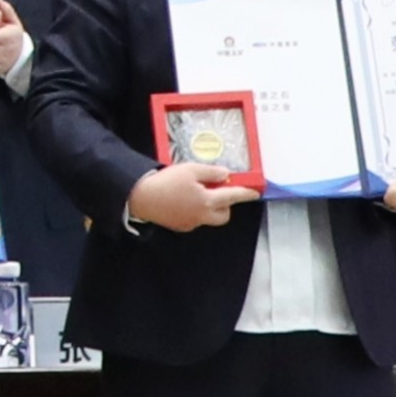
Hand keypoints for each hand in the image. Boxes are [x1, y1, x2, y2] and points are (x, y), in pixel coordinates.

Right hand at [127, 165, 241, 233]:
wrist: (140, 197)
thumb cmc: (166, 182)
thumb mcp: (190, 170)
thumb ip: (211, 172)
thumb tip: (225, 175)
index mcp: (208, 201)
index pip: (232, 197)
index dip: (245, 194)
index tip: (254, 193)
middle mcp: (202, 215)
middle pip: (224, 215)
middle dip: (225, 205)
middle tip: (217, 190)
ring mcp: (191, 223)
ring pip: (209, 217)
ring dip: (209, 208)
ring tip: (196, 193)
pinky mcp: (180, 226)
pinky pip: (195, 219)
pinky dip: (195, 210)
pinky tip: (182, 200)